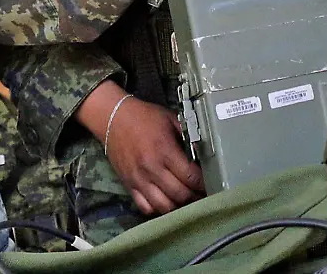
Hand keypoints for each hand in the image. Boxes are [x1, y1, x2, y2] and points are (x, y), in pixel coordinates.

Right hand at [97, 93, 201, 215]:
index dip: (204, 184)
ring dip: (178, 206)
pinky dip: (157, 209)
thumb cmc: (144, 117)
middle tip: (203, 195)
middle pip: (180, 194)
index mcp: (164, 151)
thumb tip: (203, 153)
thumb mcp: (171, 120)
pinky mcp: (129, 185)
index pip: (190, 176)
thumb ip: (188, 136)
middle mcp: (152, 168)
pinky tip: (166, 201)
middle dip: (195, 197)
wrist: (114, 118)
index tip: (212, 184)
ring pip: (163, 206)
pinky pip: (145, 207)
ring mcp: (139, 179)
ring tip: (186, 201)